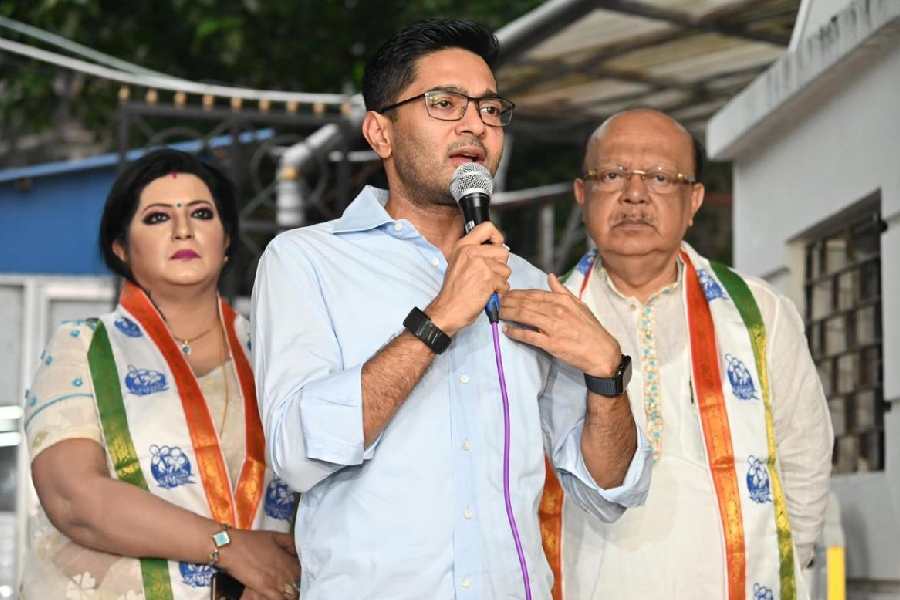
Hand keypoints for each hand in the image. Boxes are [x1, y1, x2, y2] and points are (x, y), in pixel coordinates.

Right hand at [219, 529, 299, 599]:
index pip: (304, 573)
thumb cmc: (252, 540)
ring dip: (291, 593)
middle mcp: (285, 573)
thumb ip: (291, 542)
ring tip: (291, 591)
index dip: (304, 576)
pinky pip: (278, 599)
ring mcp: (275, 583)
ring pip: (290, 594)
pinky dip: (283, 598)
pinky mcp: (263, 589)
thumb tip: (301, 550)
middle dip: (298, 586)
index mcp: (289, 560)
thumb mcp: (275, 536)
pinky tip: (283, 595)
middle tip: (297, 585)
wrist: (232, 547)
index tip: (302, 577)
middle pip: (298, 586)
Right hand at [426, 221, 509, 335]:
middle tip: (488, 275)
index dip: (497, 236)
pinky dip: (499, 292)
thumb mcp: (458, 263)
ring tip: (485, 286)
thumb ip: (474, 253)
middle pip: (503, 251)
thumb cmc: (453, 292)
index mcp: (463, 246)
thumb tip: (495, 248)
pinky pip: (505, 283)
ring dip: (499, 281)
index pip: (487, 227)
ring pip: (506, 269)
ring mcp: (480, 264)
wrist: (448, 309)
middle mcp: (471, 252)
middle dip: (500, 266)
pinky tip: (486, 294)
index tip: (496, 245)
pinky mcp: (488, 278)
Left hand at [501, 273, 620, 375]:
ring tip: (496, 312)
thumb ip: (562, 291)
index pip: (533, 294)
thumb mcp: (579, 305)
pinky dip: (515, 332)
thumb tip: (550, 276)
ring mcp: (553, 327)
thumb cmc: (591, 330)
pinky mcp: (551, 343)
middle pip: (525, 303)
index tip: (503, 293)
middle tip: (494, 301)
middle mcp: (556, 311)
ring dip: (507, 313)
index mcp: (562, 300)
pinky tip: (506, 330)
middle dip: (507, 301)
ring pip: (524, 316)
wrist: (602, 353)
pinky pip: (528, 335)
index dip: (516, 293)